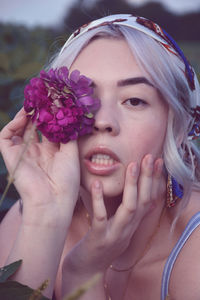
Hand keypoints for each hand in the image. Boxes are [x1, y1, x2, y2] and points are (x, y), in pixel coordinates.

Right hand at [0, 109, 79, 221]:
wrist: (53, 202)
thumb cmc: (66, 180)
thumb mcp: (71, 153)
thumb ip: (66, 134)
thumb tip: (66, 115)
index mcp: (52, 152)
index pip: (49, 128)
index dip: (51, 115)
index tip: (55, 100)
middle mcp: (37, 151)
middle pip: (35, 126)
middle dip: (38, 112)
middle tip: (43, 97)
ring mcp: (24, 153)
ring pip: (20, 128)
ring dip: (26, 115)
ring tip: (34, 103)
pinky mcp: (11, 156)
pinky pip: (6, 137)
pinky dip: (12, 124)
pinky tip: (24, 116)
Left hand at [63, 154, 163, 273]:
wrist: (86, 270)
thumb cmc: (102, 244)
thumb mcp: (121, 229)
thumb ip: (132, 215)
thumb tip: (147, 200)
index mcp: (133, 224)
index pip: (149, 199)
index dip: (154, 181)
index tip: (157, 161)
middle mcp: (129, 229)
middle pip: (143, 201)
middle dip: (147, 178)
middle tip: (149, 157)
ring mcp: (115, 234)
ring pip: (129, 208)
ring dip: (132, 186)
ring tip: (131, 165)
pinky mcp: (99, 239)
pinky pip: (101, 217)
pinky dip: (99, 200)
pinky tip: (97, 183)